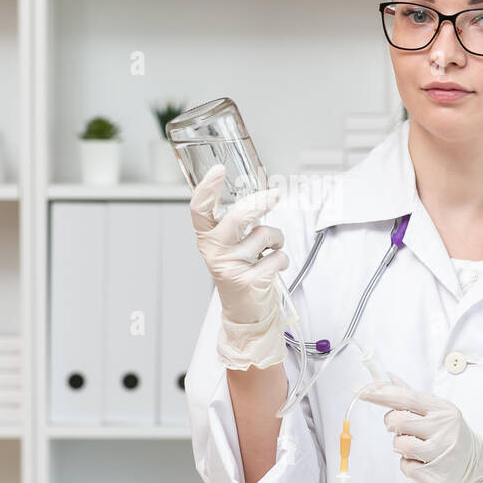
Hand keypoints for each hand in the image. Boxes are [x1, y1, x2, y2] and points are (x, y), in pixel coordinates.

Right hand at [189, 164, 289, 370]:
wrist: (246, 312)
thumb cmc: (241, 271)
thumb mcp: (232, 244)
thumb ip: (238, 221)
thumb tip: (260, 190)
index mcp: (207, 237)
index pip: (199, 209)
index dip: (207, 188)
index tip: (218, 170)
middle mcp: (214, 251)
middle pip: (237, 218)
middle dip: (260, 204)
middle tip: (274, 195)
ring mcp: (230, 267)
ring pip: (265, 234)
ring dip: (277, 239)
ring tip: (269, 250)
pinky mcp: (249, 281)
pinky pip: (278, 256)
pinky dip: (282, 259)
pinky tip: (272, 268)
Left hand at [355, 373, 482, 482]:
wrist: (475, 467)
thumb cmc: (447, 434)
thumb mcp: (435, 410)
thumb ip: (408, 395)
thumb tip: (382, 377)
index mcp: (443, 409)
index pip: (407, 397)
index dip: (382, 394)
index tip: (362, 391)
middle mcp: (445, 429)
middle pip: (399, 421)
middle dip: (391, 424)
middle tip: (400, 428)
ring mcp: (443, 454)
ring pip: (401, 445)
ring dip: (399, 446)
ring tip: (413, 446)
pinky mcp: (437, 476)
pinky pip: (406, 467)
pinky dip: (407, 464)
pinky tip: (420, 462)